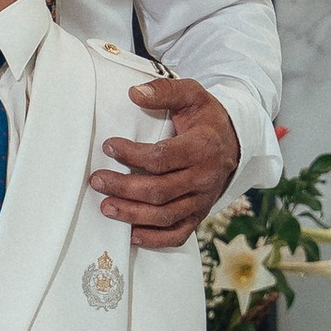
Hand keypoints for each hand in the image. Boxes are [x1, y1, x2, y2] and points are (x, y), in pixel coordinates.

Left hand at [92, 79, 238, 248]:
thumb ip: (165, 91)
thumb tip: (135, 93)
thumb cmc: (206, 118)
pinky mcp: (199, 214)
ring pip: (165, 215)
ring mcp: (202, 200)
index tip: (108, 146)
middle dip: (124, 187)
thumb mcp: (191, 94)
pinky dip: (155, 239)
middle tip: (97, 180)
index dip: (132, 155)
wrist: (233, 142)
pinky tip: (131, 234)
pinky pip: (178, 234)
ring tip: (106, 207)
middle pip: (159, 190)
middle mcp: (204, 178)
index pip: (162, 158)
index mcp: (202, 148)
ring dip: (133, 214)